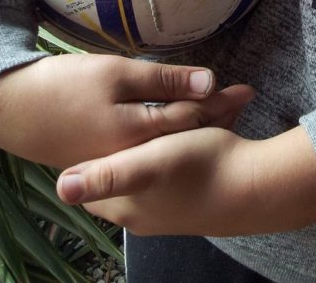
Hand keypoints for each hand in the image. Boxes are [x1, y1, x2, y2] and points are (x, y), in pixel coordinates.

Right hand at [0, 53, 254, 168]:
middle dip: (217, 115)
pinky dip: (172, 132)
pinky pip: (151, 147)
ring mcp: (118, 162)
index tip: (247, 90)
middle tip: (245, 97)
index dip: (221, 102)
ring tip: (227, 110)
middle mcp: (133, 158)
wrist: (13, 109)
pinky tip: (184, 124)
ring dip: (199, 124)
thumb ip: (163, 80)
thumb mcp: (117, 74)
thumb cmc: (66, 86)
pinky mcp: (106, 158)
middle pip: (185, 135)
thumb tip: (211, 81)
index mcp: (137, 137)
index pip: (191, 118)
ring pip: (170, 143)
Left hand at [57, 125, 315, 235]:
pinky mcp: (197, 190)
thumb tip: (59, 187)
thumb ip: (105, 175)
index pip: (91, 178)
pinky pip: (185, 158)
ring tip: (185, 106)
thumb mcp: (148, 165)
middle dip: (138, 132)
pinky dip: (193, 135)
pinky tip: (208, 118)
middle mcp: (143, 210)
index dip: (92, 149)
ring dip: (171, 129)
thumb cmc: (198, 168)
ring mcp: (171, 203)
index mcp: (124, 206)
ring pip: (159, 156)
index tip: (101, 117)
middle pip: (127, 164)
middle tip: (148, 104)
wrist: (256, 185)